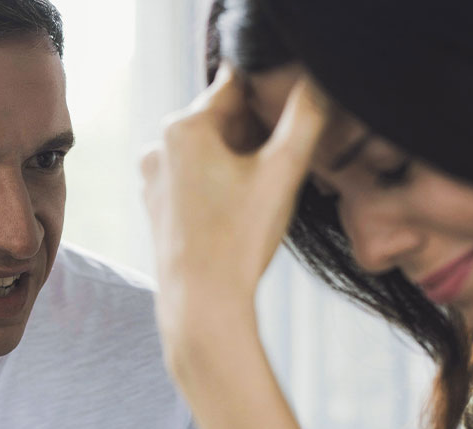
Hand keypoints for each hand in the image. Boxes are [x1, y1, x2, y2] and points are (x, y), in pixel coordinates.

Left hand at [140, 66, 329, 356]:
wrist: (202, 304)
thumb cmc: (240, 239)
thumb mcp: (284, 169)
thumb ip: (306, 115)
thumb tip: (318, 80)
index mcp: (184, 126)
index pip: (239, 84)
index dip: (273, 96)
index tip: (293, 118)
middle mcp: (159, 145)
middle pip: (224, 117)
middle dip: (258, 130)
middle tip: (284, 161)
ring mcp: (154, 176)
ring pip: (211, 148)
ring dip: (243, 157)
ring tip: (266, 189)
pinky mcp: (158, 204)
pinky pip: (197, 175)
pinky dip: (223, 181)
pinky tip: (243, 207)